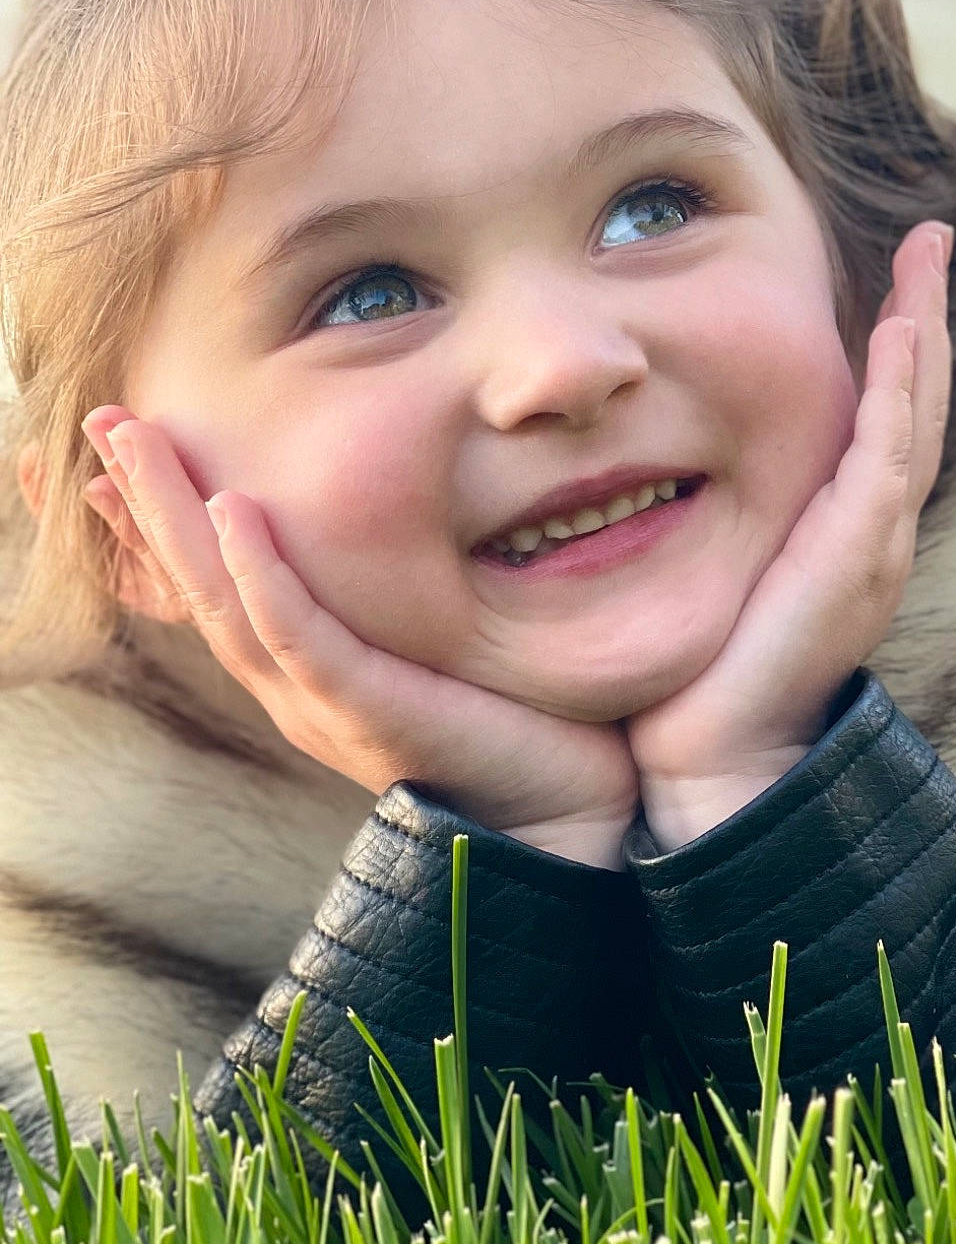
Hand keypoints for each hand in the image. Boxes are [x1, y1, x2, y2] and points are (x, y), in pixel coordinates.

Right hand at [79, 407, 641, 868]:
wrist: (564, 823)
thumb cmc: (517, 733)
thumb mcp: (442, 654)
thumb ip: (402, 606)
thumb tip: (414, 527)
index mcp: (306, 677)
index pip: (213, 590)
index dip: (158, 526)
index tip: (113, 456)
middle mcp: (295, 692)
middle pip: (197, 586)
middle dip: (145, 501)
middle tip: (102, 420)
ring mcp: (322, 706)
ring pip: (224, 601)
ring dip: (174, 517)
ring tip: (138, 440)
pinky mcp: (367, 711)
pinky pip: (299, 636)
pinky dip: (261, 575)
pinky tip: (233, 512)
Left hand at [625, 219, 953, 848]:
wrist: (717, 762)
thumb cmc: (707, 678)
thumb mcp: (723, 572)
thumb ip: (726, 518)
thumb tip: (668, 466)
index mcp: (844, 530)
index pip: (880, 415)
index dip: (893, 343)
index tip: (892, 275)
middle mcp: (874, 530)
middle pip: (914, 401)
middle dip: (923, 313)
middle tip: (932, 236)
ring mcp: (873, 544)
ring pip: (912, 416)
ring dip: (921, 330)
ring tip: (926, 256)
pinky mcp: (854, 559)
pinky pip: (884, 458)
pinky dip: (897, 393)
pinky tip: (898, 334)